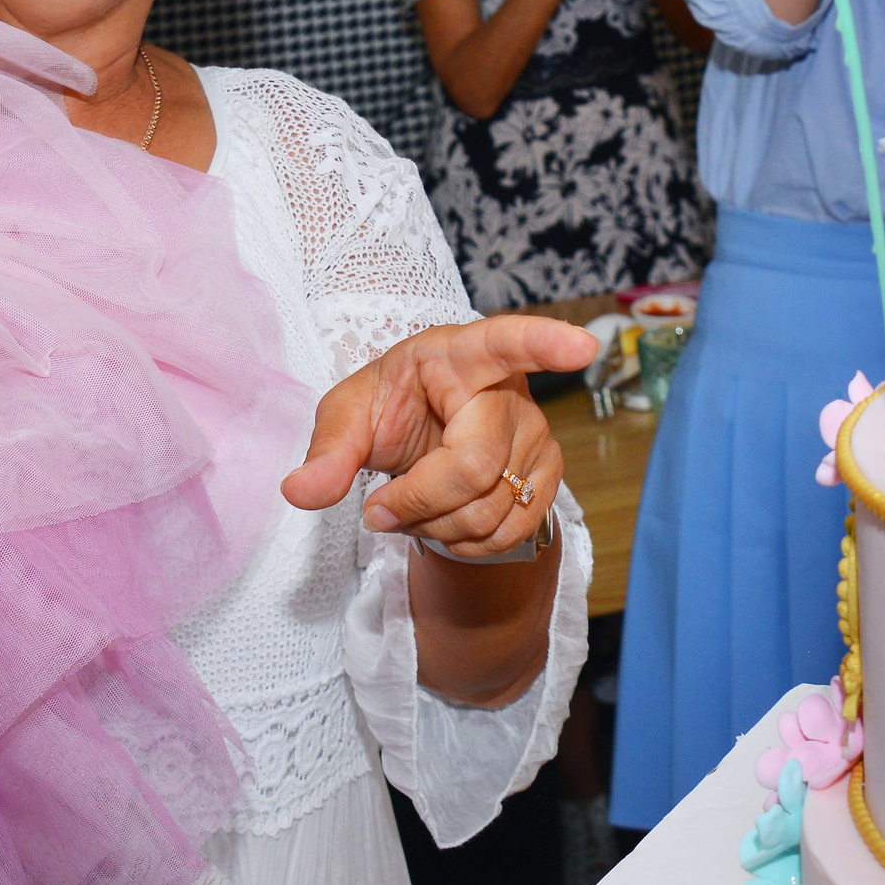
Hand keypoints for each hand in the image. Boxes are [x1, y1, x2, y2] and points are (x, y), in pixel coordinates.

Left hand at [283, 315, 594, 556]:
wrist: (422, 433)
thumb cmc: (389, 408)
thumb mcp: (347, 416)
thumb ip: (326, 451)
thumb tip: (301, 491)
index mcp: (459, 355)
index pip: (506, 342)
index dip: (546, 343)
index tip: (584, 345)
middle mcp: (510, 391)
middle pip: (473, 467)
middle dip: (416, 503)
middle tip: (380, 506)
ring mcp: (537, 435)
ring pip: (490, 508)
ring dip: (436, 527)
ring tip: (412, 506)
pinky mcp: (547, 475)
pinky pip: (510, 531)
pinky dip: (465, 543)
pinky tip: (443, 519)